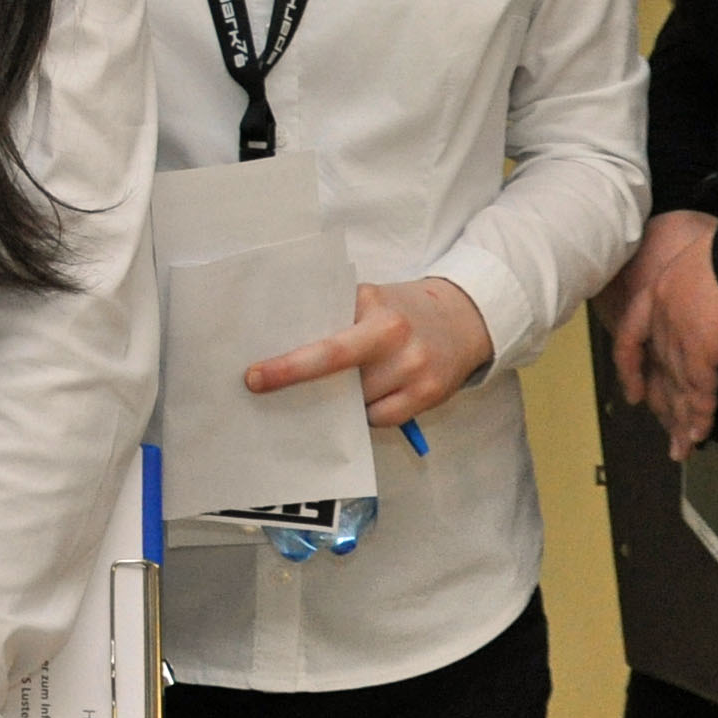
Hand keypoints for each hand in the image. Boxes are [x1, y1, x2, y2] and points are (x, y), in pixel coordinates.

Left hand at [249, 276, 495, 432]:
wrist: (462, 317)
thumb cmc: (402, 310)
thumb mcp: (369, 299)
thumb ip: (335, 318)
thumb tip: (284, 348)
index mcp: (375, 310)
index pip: (326, 344)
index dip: (289, 366)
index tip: (254, 377)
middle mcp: (396, 339)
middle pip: (339, 375)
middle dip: (299, 383)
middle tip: (262, 388)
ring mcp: (415, 369)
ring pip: (358, 402)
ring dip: (339, 401)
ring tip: (337, 387)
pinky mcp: (430, 395)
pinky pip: (381, 418)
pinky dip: (369, 412)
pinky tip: (369, 397)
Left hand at [606, 211, 717, 456]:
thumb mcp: (708, 267)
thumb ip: (702, 293)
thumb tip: (717, 310)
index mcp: (660, 290)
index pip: (632, 335)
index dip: (630, 367)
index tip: (634, 391)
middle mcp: (661, 314)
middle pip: (658, 370)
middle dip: (665, 408)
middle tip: (668, 435)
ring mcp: (677, 332)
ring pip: (676, 385)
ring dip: (683, 419)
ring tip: (684, 445)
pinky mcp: (699, 349)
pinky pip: (698, 389)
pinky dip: (701, 413)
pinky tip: (701, 430)